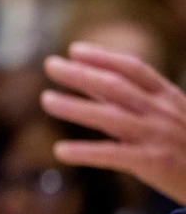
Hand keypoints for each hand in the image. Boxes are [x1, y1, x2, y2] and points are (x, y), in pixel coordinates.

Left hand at [42, 42, 185, 206]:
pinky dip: (86, 152)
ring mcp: (158, 136)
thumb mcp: (166, 113)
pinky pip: (114, 155)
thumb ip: (128, 99)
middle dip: (81, 74)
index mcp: (167, 96)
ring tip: (46, 99)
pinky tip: (60, 151)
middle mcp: (161, 112)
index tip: (74, 50)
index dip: (103, 57)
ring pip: (110, 117)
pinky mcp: (155, 163)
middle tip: (49, 64)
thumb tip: (88, 79)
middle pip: (116, 86)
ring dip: (75, 107)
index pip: (133, 69)